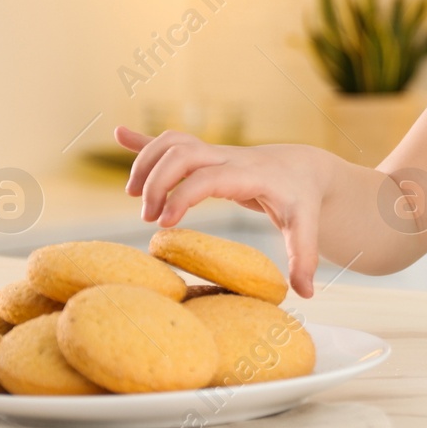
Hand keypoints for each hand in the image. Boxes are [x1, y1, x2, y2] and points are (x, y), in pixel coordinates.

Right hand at [115, 125, 340, 298]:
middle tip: (150, 219)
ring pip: (173, 141)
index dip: (182, 195)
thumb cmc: (302, 199)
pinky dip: (144, 140)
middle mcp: (229, 158)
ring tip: (134, 195)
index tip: (165, 224)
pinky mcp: (204, 156)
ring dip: (147, 162)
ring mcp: (214, 153)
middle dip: (158, 181)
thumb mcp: (307, 227)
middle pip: (183, 152)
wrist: (303, 168)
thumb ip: (304, 258)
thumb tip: (307, 293)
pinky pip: (170, 142)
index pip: (210, 176)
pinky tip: (119, 134)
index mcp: (251, 175)